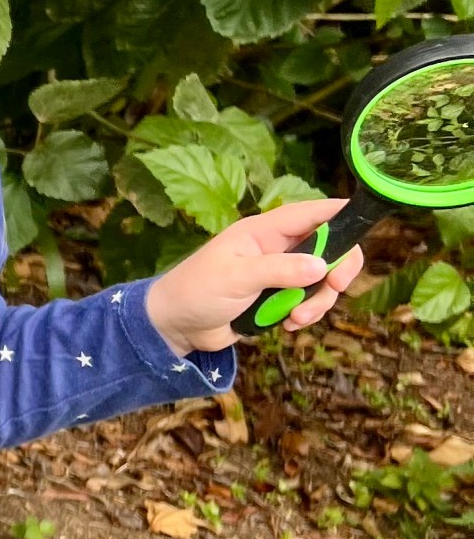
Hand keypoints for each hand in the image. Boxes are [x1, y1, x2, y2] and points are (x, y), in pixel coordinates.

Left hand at [146, 198, 367, 355]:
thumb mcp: (236, 278)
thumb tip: (320, 266)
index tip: (361, 236)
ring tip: (295, 319)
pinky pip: (310, 301)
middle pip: (332, 248)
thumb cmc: (197, 291)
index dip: (344, 217)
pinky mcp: (279, 298)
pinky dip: (306, 314)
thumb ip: (279, 270)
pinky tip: (287, 325)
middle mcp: (278, 248)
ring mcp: (281, 274)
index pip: (316, 212)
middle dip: (337, 270)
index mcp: (265, 230)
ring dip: (318, 301)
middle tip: (334, 288)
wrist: (176, 326)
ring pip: (324, 280)